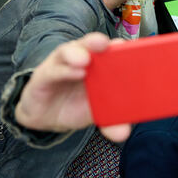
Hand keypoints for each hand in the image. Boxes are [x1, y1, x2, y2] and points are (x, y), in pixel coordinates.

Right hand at [15, 33, 131, 141]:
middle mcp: (82, 59)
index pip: (111, 50)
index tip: (134, 48)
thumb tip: (123, 134)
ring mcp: (62, 64)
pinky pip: (54, 70)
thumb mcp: (96, 113)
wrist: (46, 116)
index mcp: (100, 65)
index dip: (122, 47)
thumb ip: (110, 122)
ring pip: (70, 50)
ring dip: (79, 52)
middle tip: (107, 44)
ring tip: (85, 60)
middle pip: (91, 44)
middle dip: (99, 42)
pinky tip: (74, 73)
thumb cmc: (76, 105)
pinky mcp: (44, 75)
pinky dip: (64, 70)